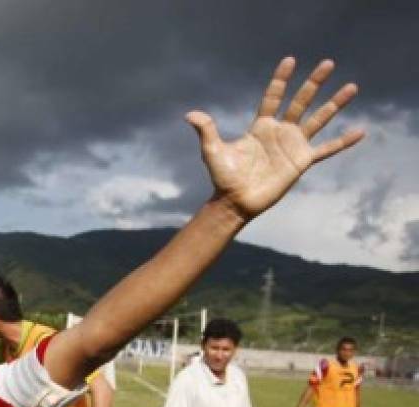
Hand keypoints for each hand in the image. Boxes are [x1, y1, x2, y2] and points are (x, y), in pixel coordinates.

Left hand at [190, 57, 362, 220]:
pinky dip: (343, 142)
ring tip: (351, 87)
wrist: (235, 202)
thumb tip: (190, 115)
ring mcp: (292, 146)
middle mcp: (279, 132)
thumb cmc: (223, 178)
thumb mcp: (213, 151)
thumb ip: (206, 131)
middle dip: (314, 83)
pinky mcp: (301, 162)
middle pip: (301, 101)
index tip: (290, 60)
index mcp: (260, 126)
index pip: (273, 97)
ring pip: (318, 119)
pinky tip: (360, 132)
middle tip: (328, 63)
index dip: (281, 79)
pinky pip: (327, 149)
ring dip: (335, 104)